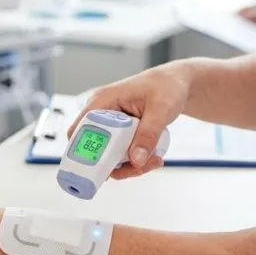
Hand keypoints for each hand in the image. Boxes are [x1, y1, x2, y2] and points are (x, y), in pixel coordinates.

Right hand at [67, 64, 190, 178]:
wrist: (176, 84)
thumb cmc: (166, 87)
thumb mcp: (161, 109)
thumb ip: (148, 134)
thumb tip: (136, 160)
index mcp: (102, 101)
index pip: (79, 130)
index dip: (84, 152)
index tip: (103, 170)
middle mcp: (101, 114)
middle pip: (94, 150)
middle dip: (116, 165)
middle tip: (141, 167)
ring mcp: (110, 126)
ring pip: (109, 157)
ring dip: (130, 166)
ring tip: (155, 160)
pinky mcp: (120, 134)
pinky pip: (121, 155)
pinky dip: (136, 161)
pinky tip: (154, 157)